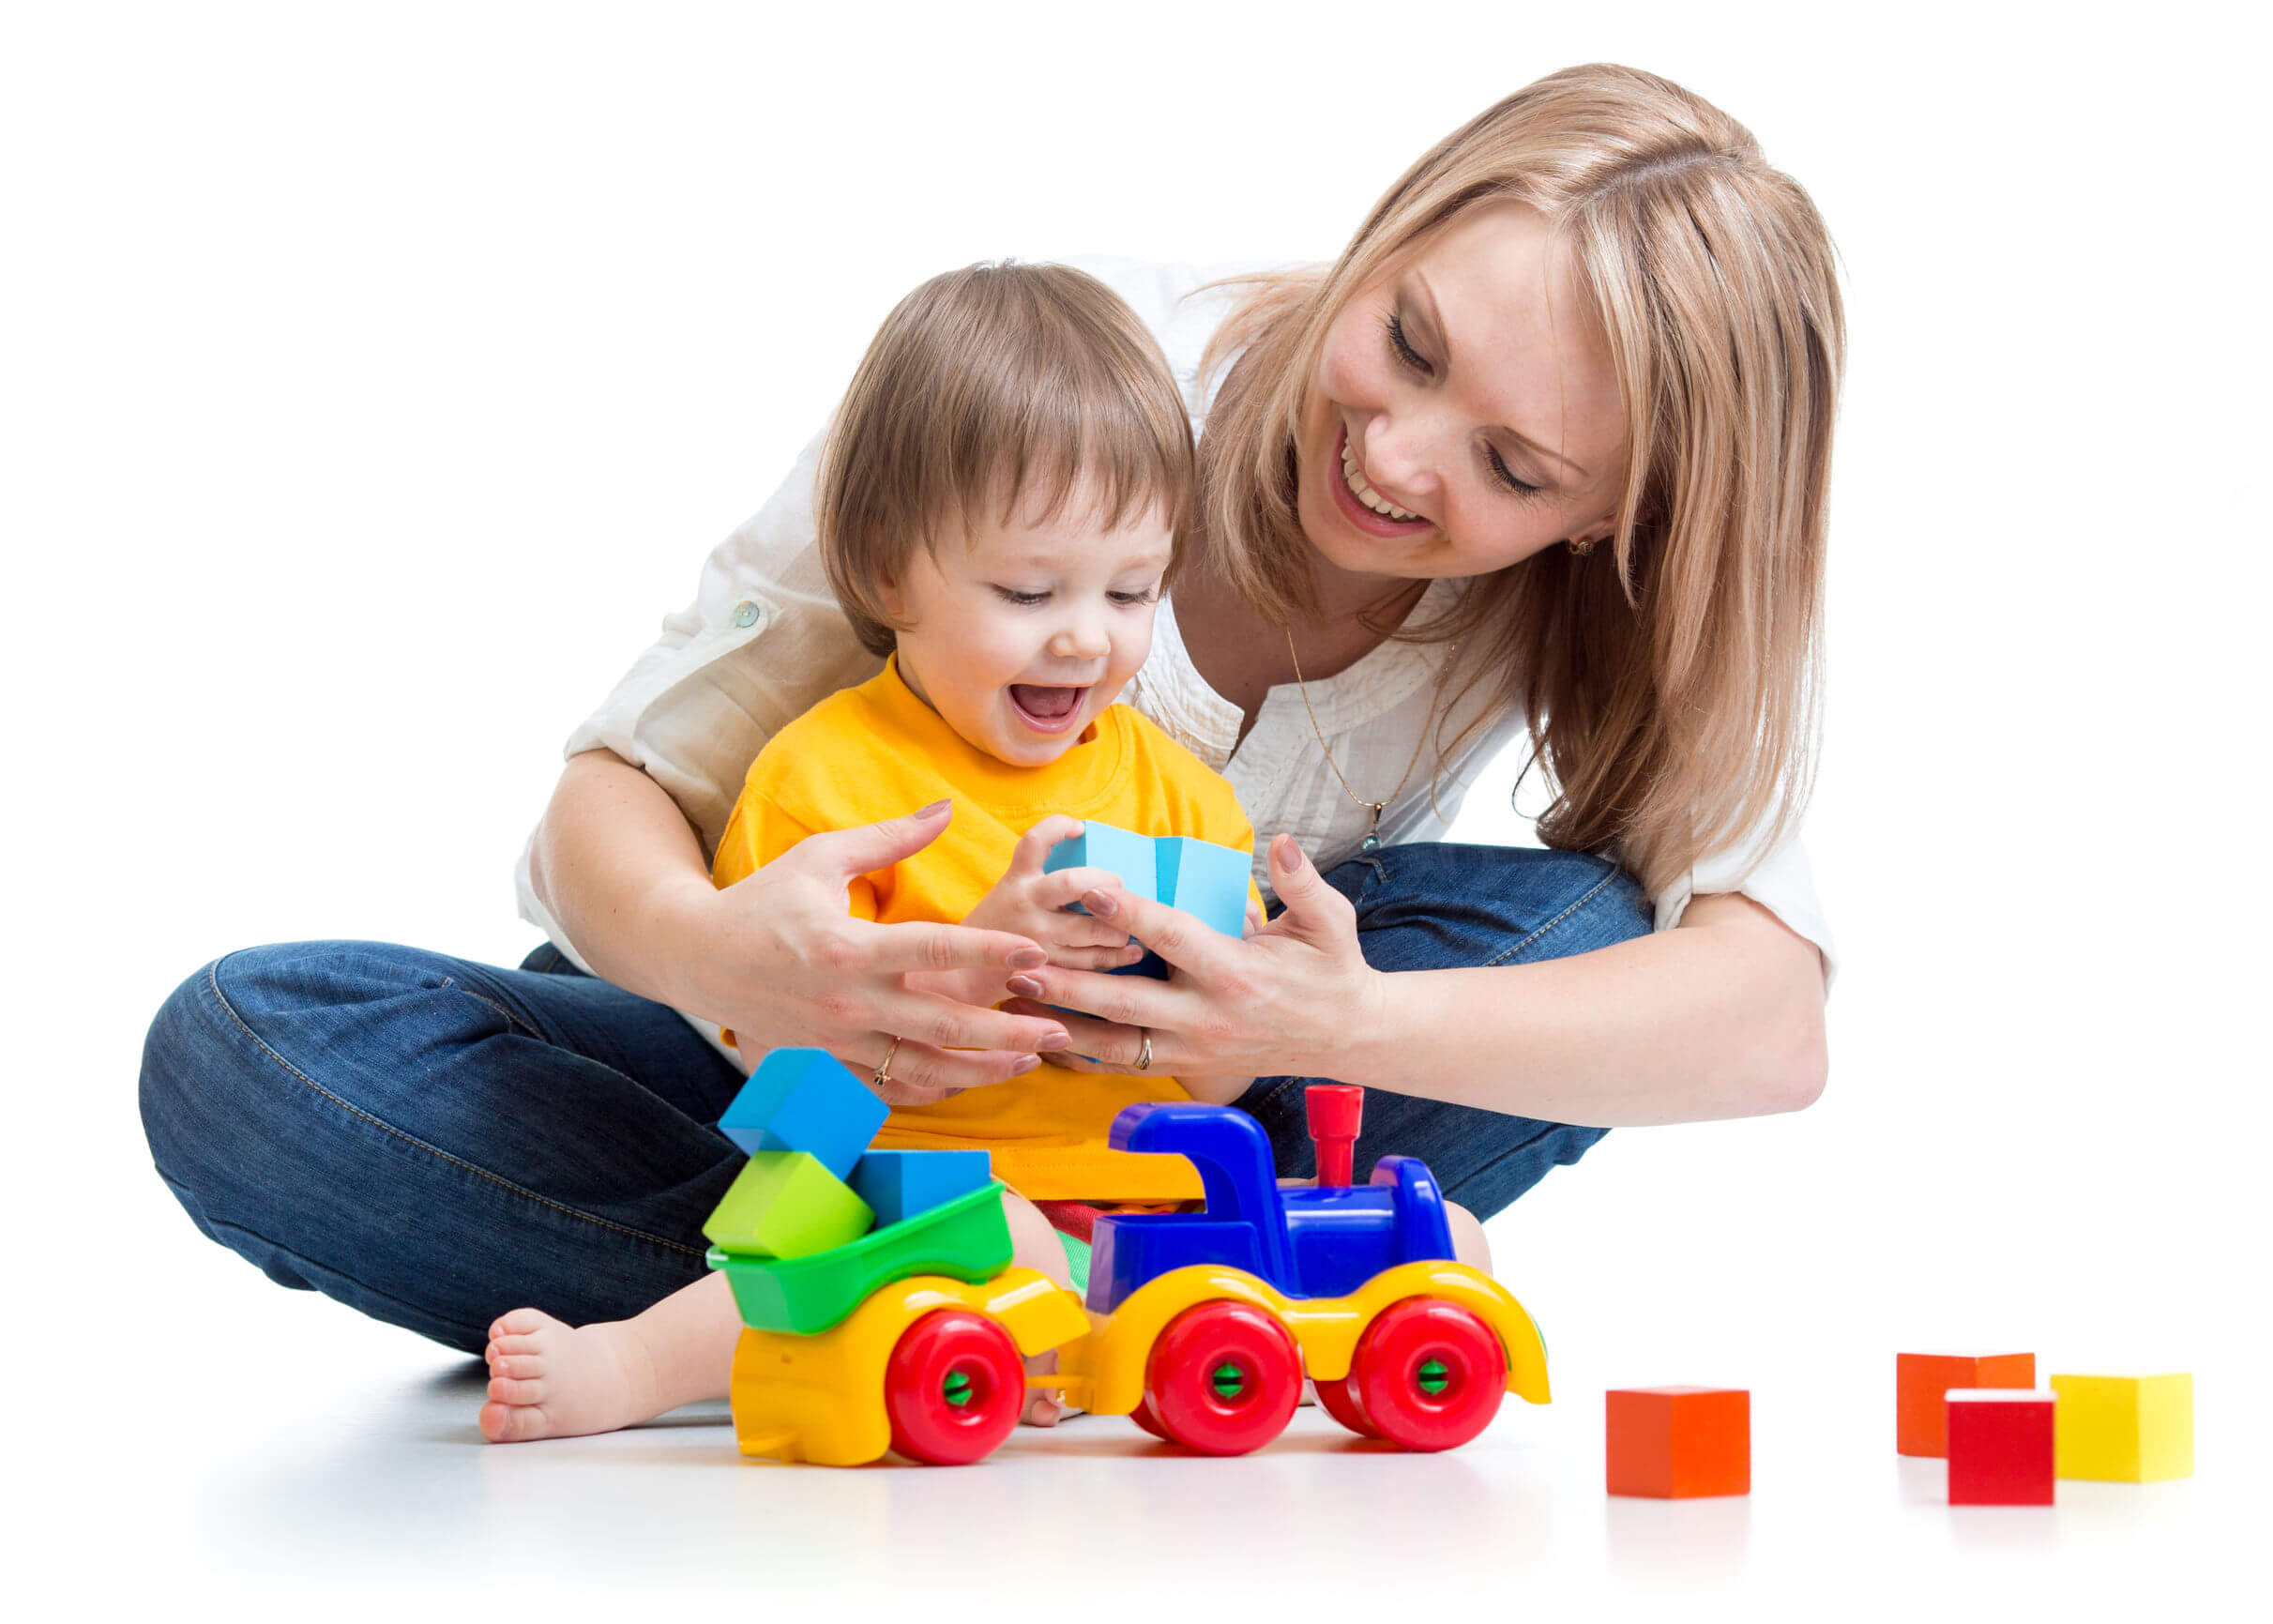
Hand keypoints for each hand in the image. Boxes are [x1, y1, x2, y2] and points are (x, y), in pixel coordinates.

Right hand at [673, 802, 1072, 1105]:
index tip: (1037, 952)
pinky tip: (974, 1078)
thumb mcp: (821, 858)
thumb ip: (889, 840)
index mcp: (847, 947)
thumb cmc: (761, 901)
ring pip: (923, 1068)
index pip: (934, 950)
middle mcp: (846, 1002)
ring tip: (1032, 1058)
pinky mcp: (828, 1064)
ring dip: (982, 1068)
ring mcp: (837, 1042)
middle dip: (1007, 1029)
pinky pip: (890, 1087)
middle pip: (942, 1025)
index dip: (990, 951)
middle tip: (1059, 1024)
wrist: (696, 959)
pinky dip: (935, 1088)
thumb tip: (947, 809)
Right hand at [962, 816, 1147, 974]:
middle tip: (1120, 886)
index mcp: (1016, 880)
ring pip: (1089, 929)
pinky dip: (1115, 957)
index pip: (1034, 842)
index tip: (1079, 827)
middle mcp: (1024, 904)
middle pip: (1073, 883)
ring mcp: (1035, 938)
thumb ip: (1044, 882)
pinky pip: (1088, 962)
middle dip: (1106, 882)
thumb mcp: (1012, 893)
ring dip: (1119, 927)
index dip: (1058, 827)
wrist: (967, 973)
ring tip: (1131, 927)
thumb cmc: (1001, 926)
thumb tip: (1100, 876)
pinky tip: (1131, 951)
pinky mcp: (1045, 968)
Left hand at [999, 834, 1383, 1082]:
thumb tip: (1280, 840)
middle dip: (1070, 983)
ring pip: (1117, 1045)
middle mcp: (1209, 1017)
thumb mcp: (1330, 921)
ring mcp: (1195, 1050)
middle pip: (1127, 1001)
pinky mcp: (1188, 1069)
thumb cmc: (1333, 969)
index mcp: (1237, 972)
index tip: (1091, 890)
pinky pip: (1127, 1068)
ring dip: (1065, 1024)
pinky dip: (1086, 1057)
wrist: (1347, 1037)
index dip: (1130, 914)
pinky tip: (1048, 1039)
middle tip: (1021, 962)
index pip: (1173, 938)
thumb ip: (1302, 881)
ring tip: (1020, 1000)